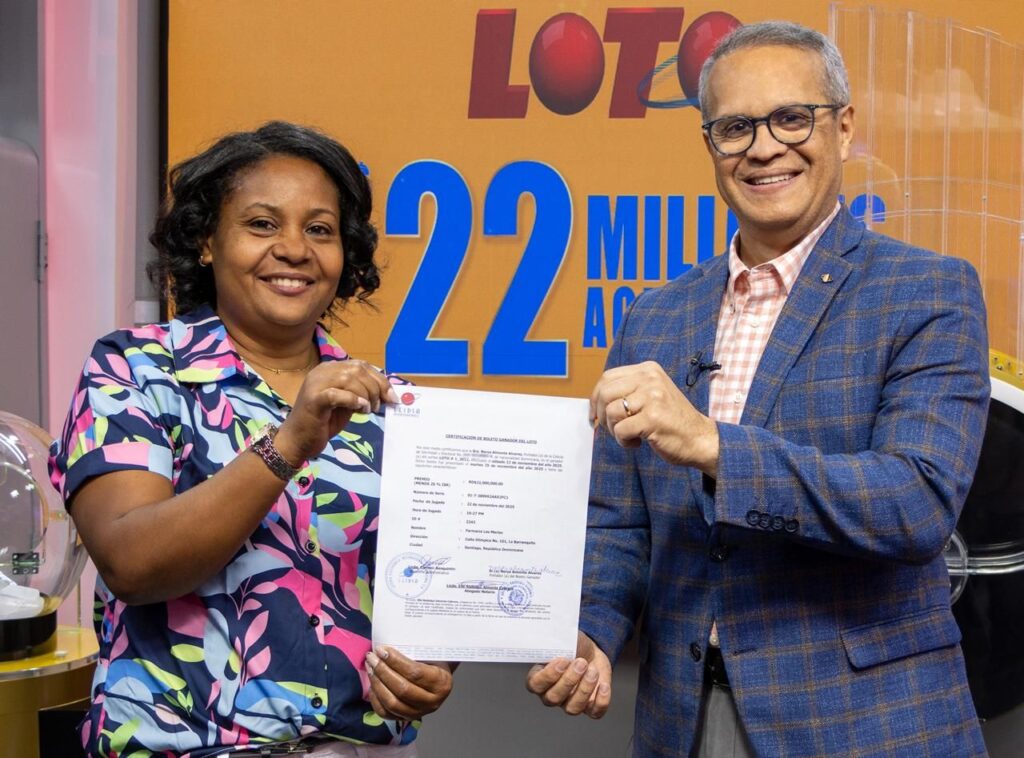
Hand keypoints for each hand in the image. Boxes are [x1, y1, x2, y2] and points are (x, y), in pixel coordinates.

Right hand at [276, 361, 398, 463]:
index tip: (392, 396)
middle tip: (379, 406)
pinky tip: (360, 409)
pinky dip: (353, 400)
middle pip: (358, 370)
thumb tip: (387, 393)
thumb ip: (361, 394)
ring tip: (368, 409)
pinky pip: (338, 394)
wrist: (297, 440)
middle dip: (376, 387)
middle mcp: (322, 371)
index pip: (361, 365)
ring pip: (349, 379)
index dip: (380, 379)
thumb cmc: (323, 422)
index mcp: (330, 369)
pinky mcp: (313, 399)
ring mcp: (316, 384)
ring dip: (366, 394)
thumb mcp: (347, 404)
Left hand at [365, 646, 453, 719]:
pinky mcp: (406, 719)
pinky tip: (372, 684)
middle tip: (371, 658)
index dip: (395, 661)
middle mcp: (432, 702)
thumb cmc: (434, 662)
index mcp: (441, 683)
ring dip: (377, 684)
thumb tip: (386, 649)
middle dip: (382, 672)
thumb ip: (414, 653)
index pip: (414, 673)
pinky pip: (385, 713)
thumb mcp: (432, 655)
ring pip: (392, 703)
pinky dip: (375, 699)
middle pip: (401, 689)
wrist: (439, 680)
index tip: (382, 650)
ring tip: (369, 668)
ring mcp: (419, 713)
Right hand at [525, 631, 611, 717]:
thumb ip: (554, 644)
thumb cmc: (572, 646)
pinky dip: (601, 701)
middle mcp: (552, 695)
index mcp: (539, 678)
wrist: (590, 652)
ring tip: (593, 670)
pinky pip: (594, 713)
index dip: (548, 676)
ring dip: (584, 689)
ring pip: (573, 707)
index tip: (562, 660)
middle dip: (569, 680)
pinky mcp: (590, 707)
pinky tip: (604, 685)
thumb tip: (555, 643)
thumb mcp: (562, 641)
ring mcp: (570, 703)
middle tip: (581, 662)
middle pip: (554, 698)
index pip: (535, 685)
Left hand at [592, 361, 718, 475]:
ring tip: (630, 435)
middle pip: (605, 393)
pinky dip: (623, 441)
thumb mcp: (652, 394)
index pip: (607, 377)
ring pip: (611, 412)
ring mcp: (652, 397)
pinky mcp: (652, 418)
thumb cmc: (672, 420)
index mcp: (648, 369)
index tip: (595, 414)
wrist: (700, 438)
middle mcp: (650, 379)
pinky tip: (637, 443)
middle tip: (612, 428)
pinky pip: (620, 430)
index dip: (595, 398)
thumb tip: (596, 400)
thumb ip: (629, 390)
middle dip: (602, 415)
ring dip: (614, 430)